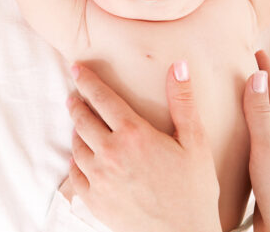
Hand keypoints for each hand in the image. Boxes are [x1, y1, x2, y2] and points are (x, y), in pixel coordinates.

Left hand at [65, 61, 221, 231]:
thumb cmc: (194, 190)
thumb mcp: (195, 142)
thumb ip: (183, 102)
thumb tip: (179, 66)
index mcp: (134, 134)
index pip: (102, 98)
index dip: (87, 81)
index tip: (76, 68)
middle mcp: (110, 154)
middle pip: (82, 120)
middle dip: (76, 104)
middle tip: (74, 96)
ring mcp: (99, 180)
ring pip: (76, 146)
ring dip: (76, 131)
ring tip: (79, 125)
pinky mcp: (95, 202)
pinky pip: (75, 175)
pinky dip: (75, 160)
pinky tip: (80, 157)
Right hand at [244, 51, 269, 231]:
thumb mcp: (269, 147)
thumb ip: (261, 113)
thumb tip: (258, 76)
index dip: (266, 70)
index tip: (256, 50)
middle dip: (259, 84)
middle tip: (244, 65)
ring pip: (263, 123)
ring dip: (251, 106)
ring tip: (235, 94)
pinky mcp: (266, 173)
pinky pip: (254, 141)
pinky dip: (245, 129)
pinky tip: (233, 135)